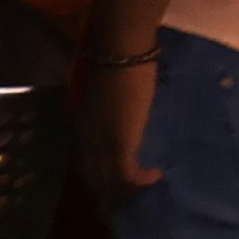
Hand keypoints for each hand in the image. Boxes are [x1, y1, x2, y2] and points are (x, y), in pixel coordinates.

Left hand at [77, 54, 160, 199]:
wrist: (121, 51)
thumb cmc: (116, 61)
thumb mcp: (106, 92)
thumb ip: (110, 108)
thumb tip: (122, 113)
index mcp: (81, 125)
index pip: (85, 162)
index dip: (100, 172)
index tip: (117, 176)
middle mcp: (86, 139)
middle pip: (94, 176)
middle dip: (112, 186)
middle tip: (134, 186)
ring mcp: (102, 142)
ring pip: (110, 179)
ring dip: (129, 185)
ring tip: (147, 183)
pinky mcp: (121, 143)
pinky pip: (128, 173)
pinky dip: (142, 178)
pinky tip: (156, 174)